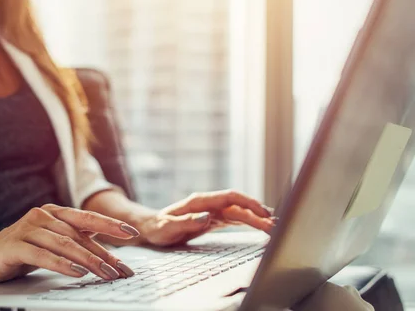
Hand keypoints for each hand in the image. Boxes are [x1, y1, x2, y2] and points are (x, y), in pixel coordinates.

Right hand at [0, 204, 138, 286]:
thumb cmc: (19, 251)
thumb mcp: (50, 243)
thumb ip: (74, 240)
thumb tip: (106, 247)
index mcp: (53, 212)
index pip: (87, 218)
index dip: (110, 225)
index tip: (132, 233)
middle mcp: (42, 216)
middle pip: (79, 234)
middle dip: (103, 253)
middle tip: (121, 269)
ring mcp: (27, 228)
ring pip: (64, 244)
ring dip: (88, 260)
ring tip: (105, 274)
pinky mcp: (15, 245)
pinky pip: (43, 255)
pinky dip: (62, 264)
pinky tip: (77, 273)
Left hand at [137, 190, 274, 246]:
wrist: (151, 228)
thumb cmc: (158, 228)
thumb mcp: (167, 227)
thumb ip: (186, 221)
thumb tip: (207, 217)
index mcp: (200, 201)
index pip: (230, 197)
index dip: (248, 202)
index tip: (263, 212)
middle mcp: (209, 204)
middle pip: (239, 205)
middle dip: (258, 213)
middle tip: (275, 226)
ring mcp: (212, 211)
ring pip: (239, 212)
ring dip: (256, 218)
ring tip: (274, 227)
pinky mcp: (213, 220)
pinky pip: (235, 219)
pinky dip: (249, 222)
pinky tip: (261, 225)